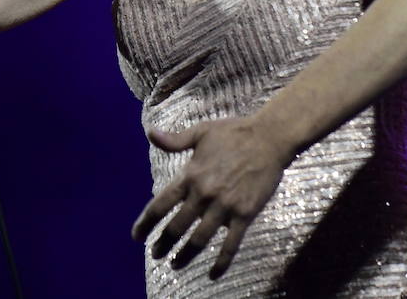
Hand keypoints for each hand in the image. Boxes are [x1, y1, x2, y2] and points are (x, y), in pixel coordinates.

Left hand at [131, 115, 292, 278]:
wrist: (269, 138)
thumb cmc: (233, 133)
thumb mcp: (200, 132)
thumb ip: (175, 140)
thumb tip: (149, 134)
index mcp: (190, 175)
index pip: (160, 204)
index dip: (146, 223)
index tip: (137, 236)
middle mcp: (204, 194)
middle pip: (176, 226)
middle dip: (162, 243)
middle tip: (155, 254)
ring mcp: (225, 206)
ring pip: (199, 239)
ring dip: (185, 255)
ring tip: (175, 265)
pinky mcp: (245, 214)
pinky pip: (231, 244)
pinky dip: (221, 262)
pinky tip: (213, 274)